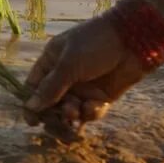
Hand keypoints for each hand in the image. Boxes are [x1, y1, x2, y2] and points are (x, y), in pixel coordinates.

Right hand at [23, 8, 147, 134]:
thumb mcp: (69, 64)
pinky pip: (89, 112)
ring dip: (71, 115)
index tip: (32, 121)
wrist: (133, 41)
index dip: (31, 104)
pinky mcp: (100, 97)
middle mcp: (64, 77)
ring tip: (75, 111)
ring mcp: (83, 88)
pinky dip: (90, 112)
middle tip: (56, 121)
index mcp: (51, 62)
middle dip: (52, 114)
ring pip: (70, 112)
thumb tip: (29, 107)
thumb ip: (50, 88)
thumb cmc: (95, 44)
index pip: (34, 87)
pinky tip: (95, 105)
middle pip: (50, 104)